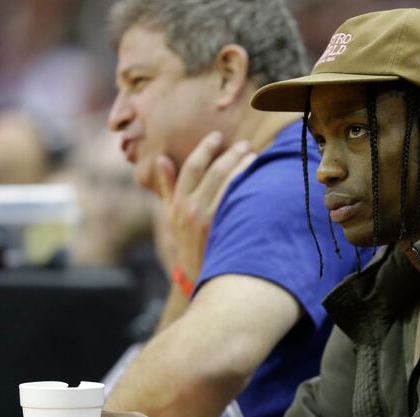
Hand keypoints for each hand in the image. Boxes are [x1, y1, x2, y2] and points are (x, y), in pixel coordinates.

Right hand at [156, 131, 255, 281]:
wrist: (200, 275)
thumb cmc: (186, 241)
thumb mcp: (170, 214)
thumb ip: (167, 186)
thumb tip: (161, 158)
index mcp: (177, 203)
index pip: (191, 168)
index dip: (204, 149)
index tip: (216, 137)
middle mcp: (190, 210)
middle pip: (213, 173)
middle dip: (230, 155)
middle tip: (244, 144)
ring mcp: (208, 220)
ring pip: (229, 184)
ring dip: (243, 167)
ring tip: (254, 156)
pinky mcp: (224, 229)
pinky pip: (238, 200)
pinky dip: (248, 185)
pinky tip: (257, 177)